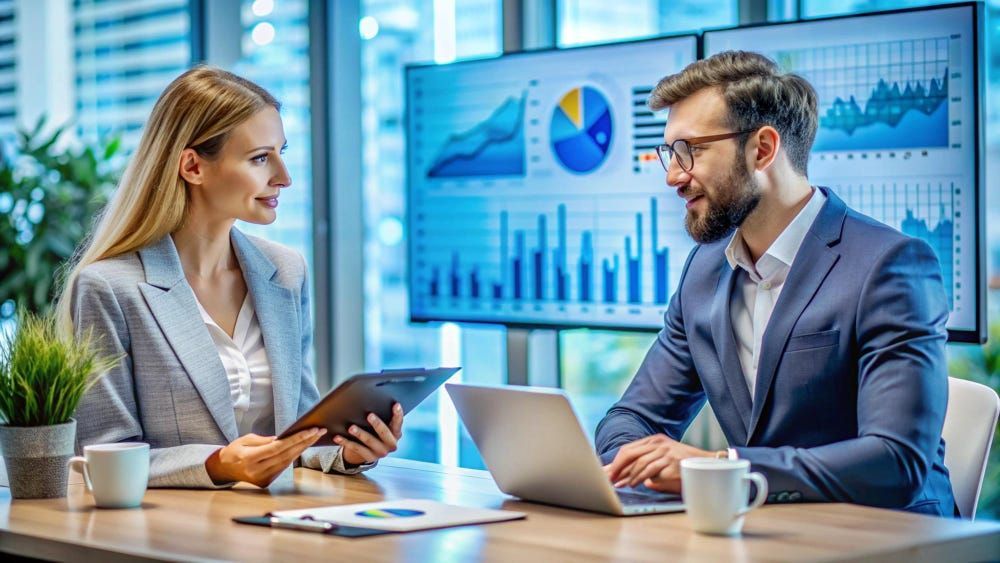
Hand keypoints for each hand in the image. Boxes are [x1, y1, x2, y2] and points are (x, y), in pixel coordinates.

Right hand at [205, 427, 325, 487]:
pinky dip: (293, 457)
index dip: (296, 439)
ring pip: (287, 462)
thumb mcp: (245, 439)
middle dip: (305, 442)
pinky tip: (302, 447)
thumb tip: (283, 439)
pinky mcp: (266, 483)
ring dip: (302, 449)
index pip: (278, 447)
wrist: (223, 469)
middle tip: (319, 432)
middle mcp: (257, 471)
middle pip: (287, 455)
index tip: (311, 430)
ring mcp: (263, 479)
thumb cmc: (234, 451)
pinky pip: (283, 468)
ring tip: (314, 437)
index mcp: (250, 459)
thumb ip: (264, 440)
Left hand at [335, 402, 403, 465]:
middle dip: (377, 424)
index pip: (398, 423)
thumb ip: (384, 416)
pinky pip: (356, 448)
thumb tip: (374, 399)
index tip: (396, 404)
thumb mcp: (385, 425)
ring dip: (359, 434)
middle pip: (384, 433)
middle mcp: (391, 444)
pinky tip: (338, 437)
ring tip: (351, 428)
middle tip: (369, 415)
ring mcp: (380, 452)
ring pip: (369, 441)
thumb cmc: (378, 431)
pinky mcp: (369, 457)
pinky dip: (346, 442)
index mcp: (396, 433)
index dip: (398, 414)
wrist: (373, 450)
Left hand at [602, 434, 715, 492]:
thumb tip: (620, 476)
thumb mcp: (661, 459)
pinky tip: (635, 484)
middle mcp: (659, 444)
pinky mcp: (672, 464)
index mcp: (655, 440)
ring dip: (628, 476)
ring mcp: (666, 453)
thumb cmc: (680, 466)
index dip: (616, 461)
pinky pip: (651, 471)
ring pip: (639, 463)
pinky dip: (640, 478)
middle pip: (630, 453)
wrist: (706, 466)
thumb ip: (643, 464)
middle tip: (610, 479)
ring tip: (623, 484)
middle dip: (617, 467)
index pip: (629, 449)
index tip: (607, 472)